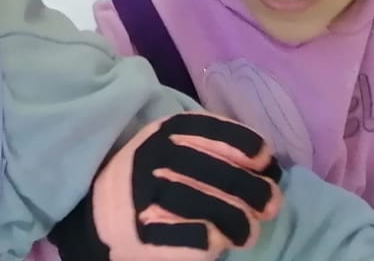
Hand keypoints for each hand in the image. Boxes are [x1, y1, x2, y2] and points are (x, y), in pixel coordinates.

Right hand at [90, 113, 282, 259]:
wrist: (102, 217)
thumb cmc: (153, 181)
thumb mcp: (173, 149)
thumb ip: (215, 149)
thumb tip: (270, 167)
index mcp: (166, 132)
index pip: (217, 133)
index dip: (249, 148)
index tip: (266, 164)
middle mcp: (157, 158)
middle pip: (224, 174)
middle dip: (255, 192)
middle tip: (269, 206)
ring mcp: (150, 196)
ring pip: (215, 209)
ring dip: (241, 222)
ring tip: (246, 231)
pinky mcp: (147, 234)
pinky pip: (198, 238)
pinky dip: (214, 241)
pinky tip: (217, 241)